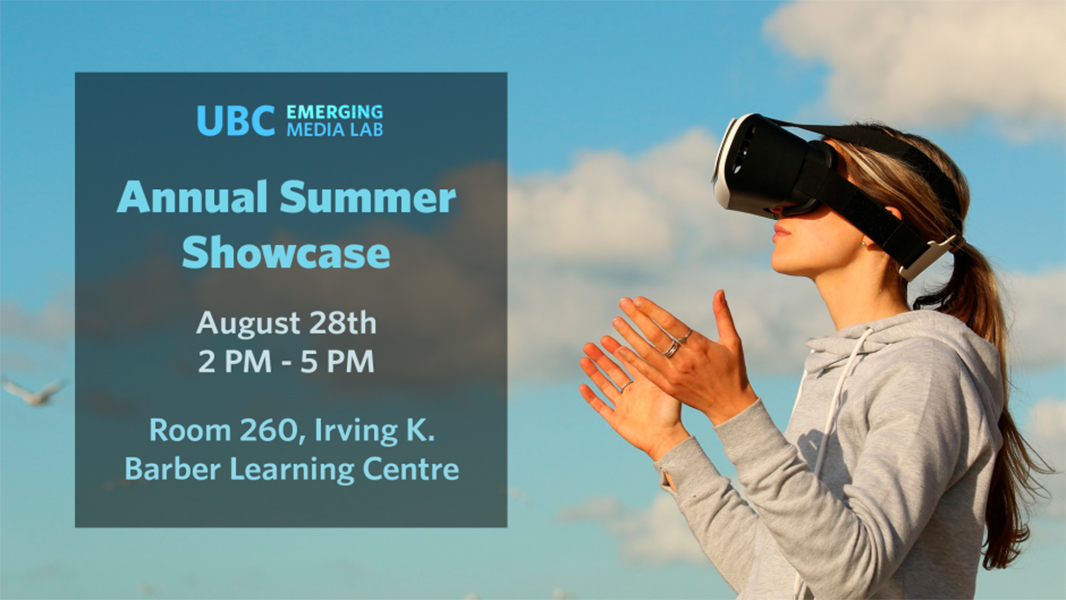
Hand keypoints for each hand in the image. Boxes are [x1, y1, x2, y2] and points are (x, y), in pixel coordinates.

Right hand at [579, 336, 690, 460]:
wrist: (667, 439)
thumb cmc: (672, 414)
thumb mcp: (667, 387)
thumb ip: (660, 368)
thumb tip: (658, 345)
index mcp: (644, 383)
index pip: (628, 361)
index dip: (617, 349)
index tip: (606, 336)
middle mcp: (632, 392)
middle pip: (612, 371)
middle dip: (601, 358)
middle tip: (590, 345)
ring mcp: (623, 405)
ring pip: (604, 385)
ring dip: (593, 373)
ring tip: (583, 359)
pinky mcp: (616, 419)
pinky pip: (601, 406)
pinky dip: (591, 397)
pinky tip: (583, 386)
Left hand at [610, 290, 757, 426]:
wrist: (729, 405)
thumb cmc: (733, 370)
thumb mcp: (732, 342)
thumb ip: (723, 315)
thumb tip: (719, 291)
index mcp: (700, 347)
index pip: (671, 324)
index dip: (653, 311)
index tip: (638, 300)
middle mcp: (685, 360)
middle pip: (655, 336)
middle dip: (637, 318)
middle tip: (622, 303)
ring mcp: (674, 376)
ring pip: (647, 353)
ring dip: (629, 336)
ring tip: (616, 322)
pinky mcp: (668, 388)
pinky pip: (646, 372)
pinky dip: (632, 360)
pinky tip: (619, 349)